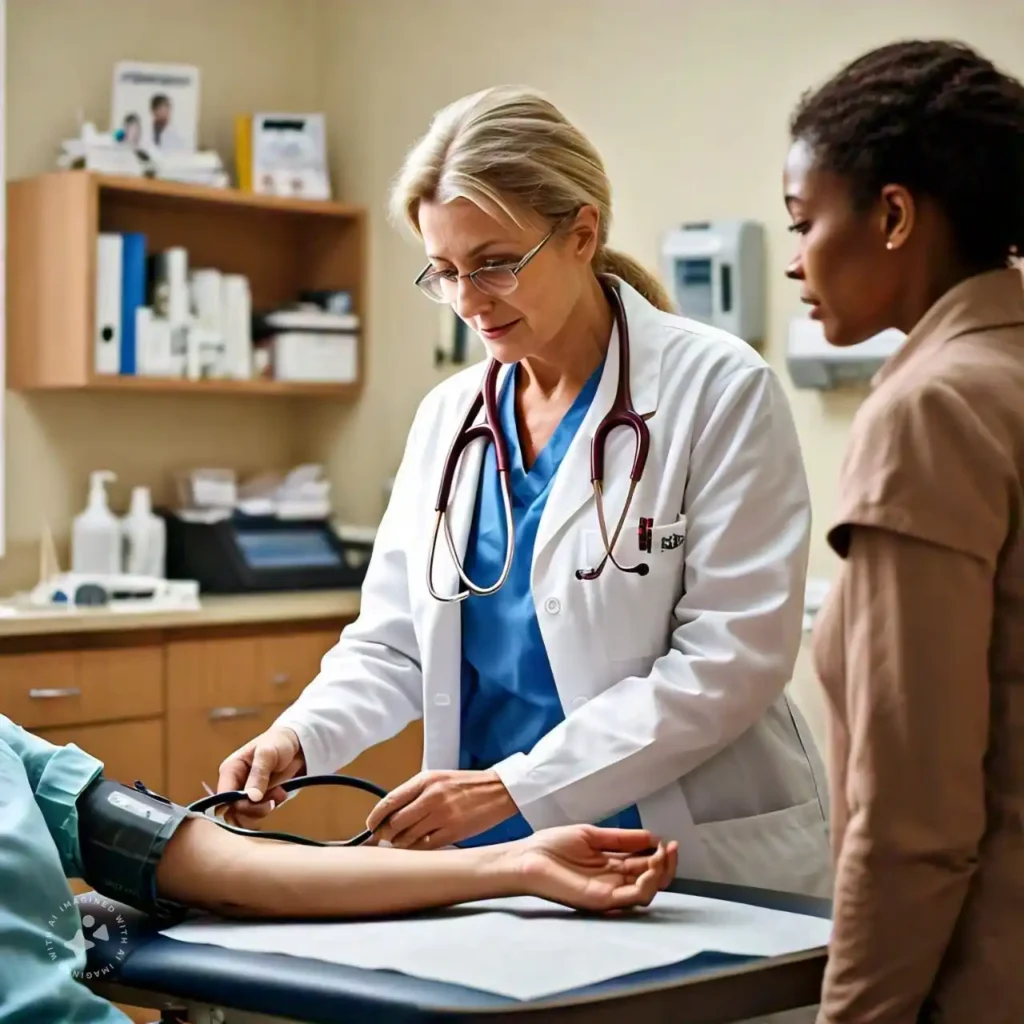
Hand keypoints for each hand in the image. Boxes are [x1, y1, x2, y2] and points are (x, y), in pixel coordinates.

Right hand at [214, 726, 304, 828]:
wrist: (296, 745)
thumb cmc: (278, 743)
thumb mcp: (267, 753)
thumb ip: (258, 774)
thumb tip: (251, 797)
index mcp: (230, 771)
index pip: (223, 797)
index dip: (237, 805)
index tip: (257, 801)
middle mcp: (233, 785)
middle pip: (232, 811)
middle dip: (253, 810)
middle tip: (272, 801)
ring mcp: (245, 794)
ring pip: (244, 816)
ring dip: (263, 809)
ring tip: (280, 794)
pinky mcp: (257, 801)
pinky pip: (257, 815)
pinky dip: (270, 808)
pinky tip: (281, 795)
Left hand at [367, 770, 515, 847]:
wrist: (498, 790)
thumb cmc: (466, 785)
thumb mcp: (438, 779)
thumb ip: (415, 793)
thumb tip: (390, 814)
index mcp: (425, 780)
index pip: (389, 801)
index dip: (375, 817)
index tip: (370, 826)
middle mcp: (431, 797)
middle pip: (395, 823)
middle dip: (386, 834)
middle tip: (385, 838)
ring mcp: (442, 815)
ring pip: (407, 837)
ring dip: (400, 844)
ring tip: (401, 843)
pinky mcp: (453, 832)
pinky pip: (424, 847)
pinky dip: (416, 850)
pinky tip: (417, 847)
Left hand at [512, 825, 678, 911]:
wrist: (527, 857)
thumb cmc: (552, 846)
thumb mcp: (592, 835)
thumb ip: (621, 839)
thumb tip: (652, 837)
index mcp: (612, 866)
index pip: (645, 864)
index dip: (660, 855)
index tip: (668, 841)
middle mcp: (614, 881)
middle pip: (651, 880)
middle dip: (666, 865)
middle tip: (671, 848)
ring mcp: (609, 892)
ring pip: (646, 892)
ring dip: (660, 874)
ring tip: (661, 856)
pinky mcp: (601, 900)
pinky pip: (630, 898)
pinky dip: (645, 885)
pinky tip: (650, 868)